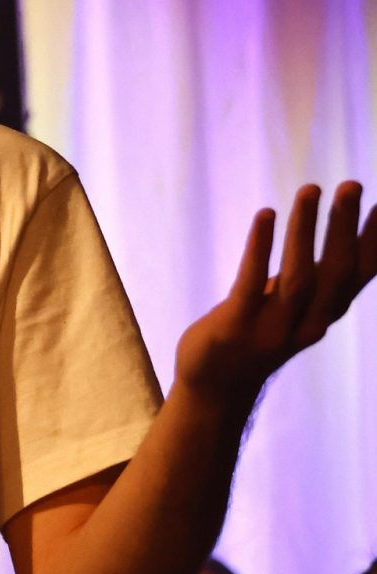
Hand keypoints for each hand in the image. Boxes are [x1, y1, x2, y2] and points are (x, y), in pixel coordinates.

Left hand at [175, 182, 376, 407]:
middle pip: (335, 273)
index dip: (373, 243)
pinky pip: (250, 283)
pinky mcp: (235, 326)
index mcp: (322, 316)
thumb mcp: (294, 308)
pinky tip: (266, 215)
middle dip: (344, 227)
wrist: (213, 389)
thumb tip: (341, 237)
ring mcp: (272, 328)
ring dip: (305, 231)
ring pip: (298, 277)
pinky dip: (260, 247)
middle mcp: (306, 324)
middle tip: (351, 184)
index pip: (358, 277)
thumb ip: (317, 278)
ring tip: (310, 190)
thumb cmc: (255, 336)